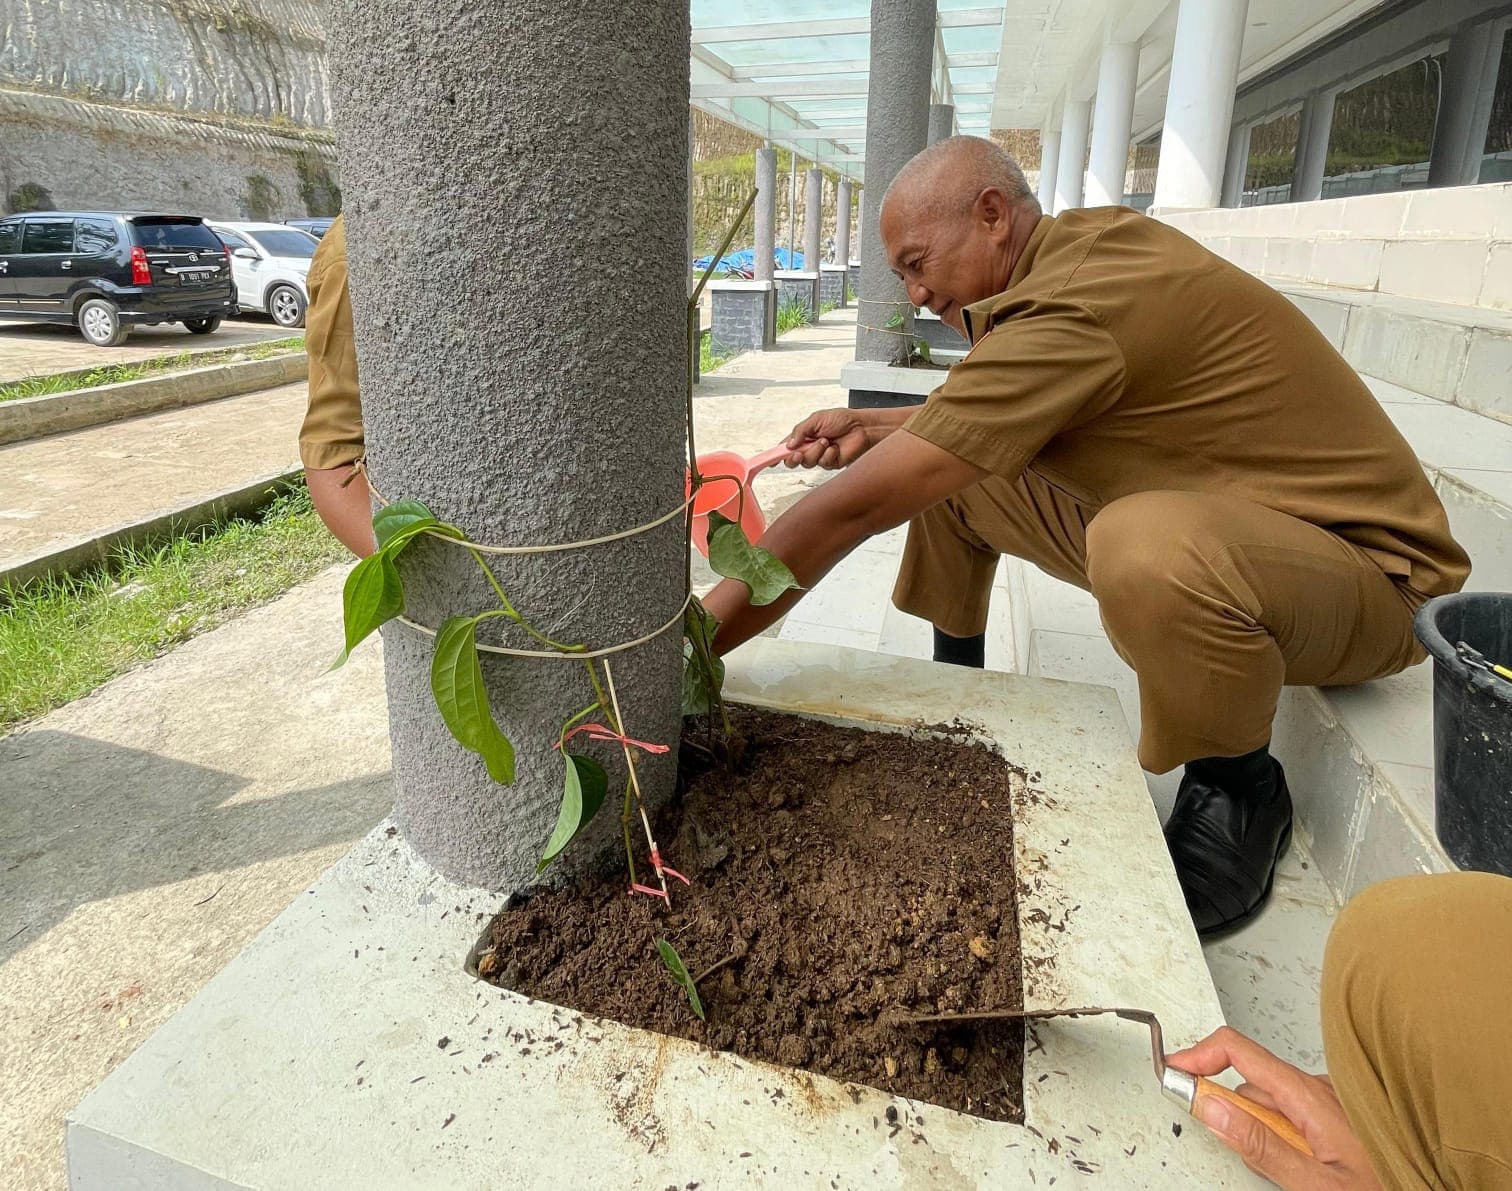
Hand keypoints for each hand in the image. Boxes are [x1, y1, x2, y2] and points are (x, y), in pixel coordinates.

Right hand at [782, 408, 873, 469]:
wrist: (862, 427)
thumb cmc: (842, 419)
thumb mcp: (817, 418)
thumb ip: (800, 430)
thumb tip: (788, 444)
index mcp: (803, 436)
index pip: (786, 447)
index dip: (777, 455)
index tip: (771, 461)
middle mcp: (809, 448)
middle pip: (792, 461)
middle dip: (793, 458)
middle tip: (799, 452)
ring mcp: (819, 457)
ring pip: (807, 462)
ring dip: (815, 451)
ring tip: (826, 441)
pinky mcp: (830, 463)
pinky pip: (823, 463)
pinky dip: (828, 454)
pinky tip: (835, 448)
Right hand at [1166, 1027, 1380, 1190]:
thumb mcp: (1314, 1183)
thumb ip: (1259, 1146)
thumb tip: (1209, 1106)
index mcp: (1309, 1096)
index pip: (1238, 1050)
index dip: (1197, 1055)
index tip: (1171, 1071)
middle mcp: (1319, 1090)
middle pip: (1248, 1080)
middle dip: (1229, 1109)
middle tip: (1227, 1143)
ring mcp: (1329, 1101)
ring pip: (1269, 1101)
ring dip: (1257, 1126)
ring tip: (1282, 1171)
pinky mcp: (1335, 1117)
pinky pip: (1290, 1114)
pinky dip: (1278, 1133)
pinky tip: (1297, 1164)